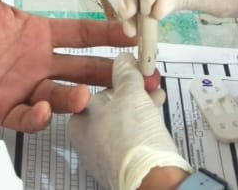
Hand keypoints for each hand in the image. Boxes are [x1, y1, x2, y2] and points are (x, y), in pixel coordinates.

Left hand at [0, 0, 134, 132]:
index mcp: (34, 33)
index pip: (79, 34)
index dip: (105, 34)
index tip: (128, 32)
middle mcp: (32, 61)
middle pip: (78, 68)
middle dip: (106, 72)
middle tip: (130, 74)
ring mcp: (18, 85)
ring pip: (56, 96)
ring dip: (74, 98)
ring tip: (85, 95)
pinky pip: (23, 116)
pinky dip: (35, 116)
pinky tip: (42, 109)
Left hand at [68, 53, 190, 189]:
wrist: (150, 182)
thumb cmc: (130, 136)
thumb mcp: (129, 95)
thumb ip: (126, 74)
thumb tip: (122, 60)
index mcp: (79, 122)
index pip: (96, 91)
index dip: (119, 77)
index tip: (137, 70)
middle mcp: (88, 140)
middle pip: (112, 106)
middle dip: (134, 90)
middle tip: (152, 80)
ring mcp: (105, 156)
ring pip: (124, 122)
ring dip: (142, 105)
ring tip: (158, 94)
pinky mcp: (124, 166)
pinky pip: (133, 138)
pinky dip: (144, 124)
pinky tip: (157, 116)